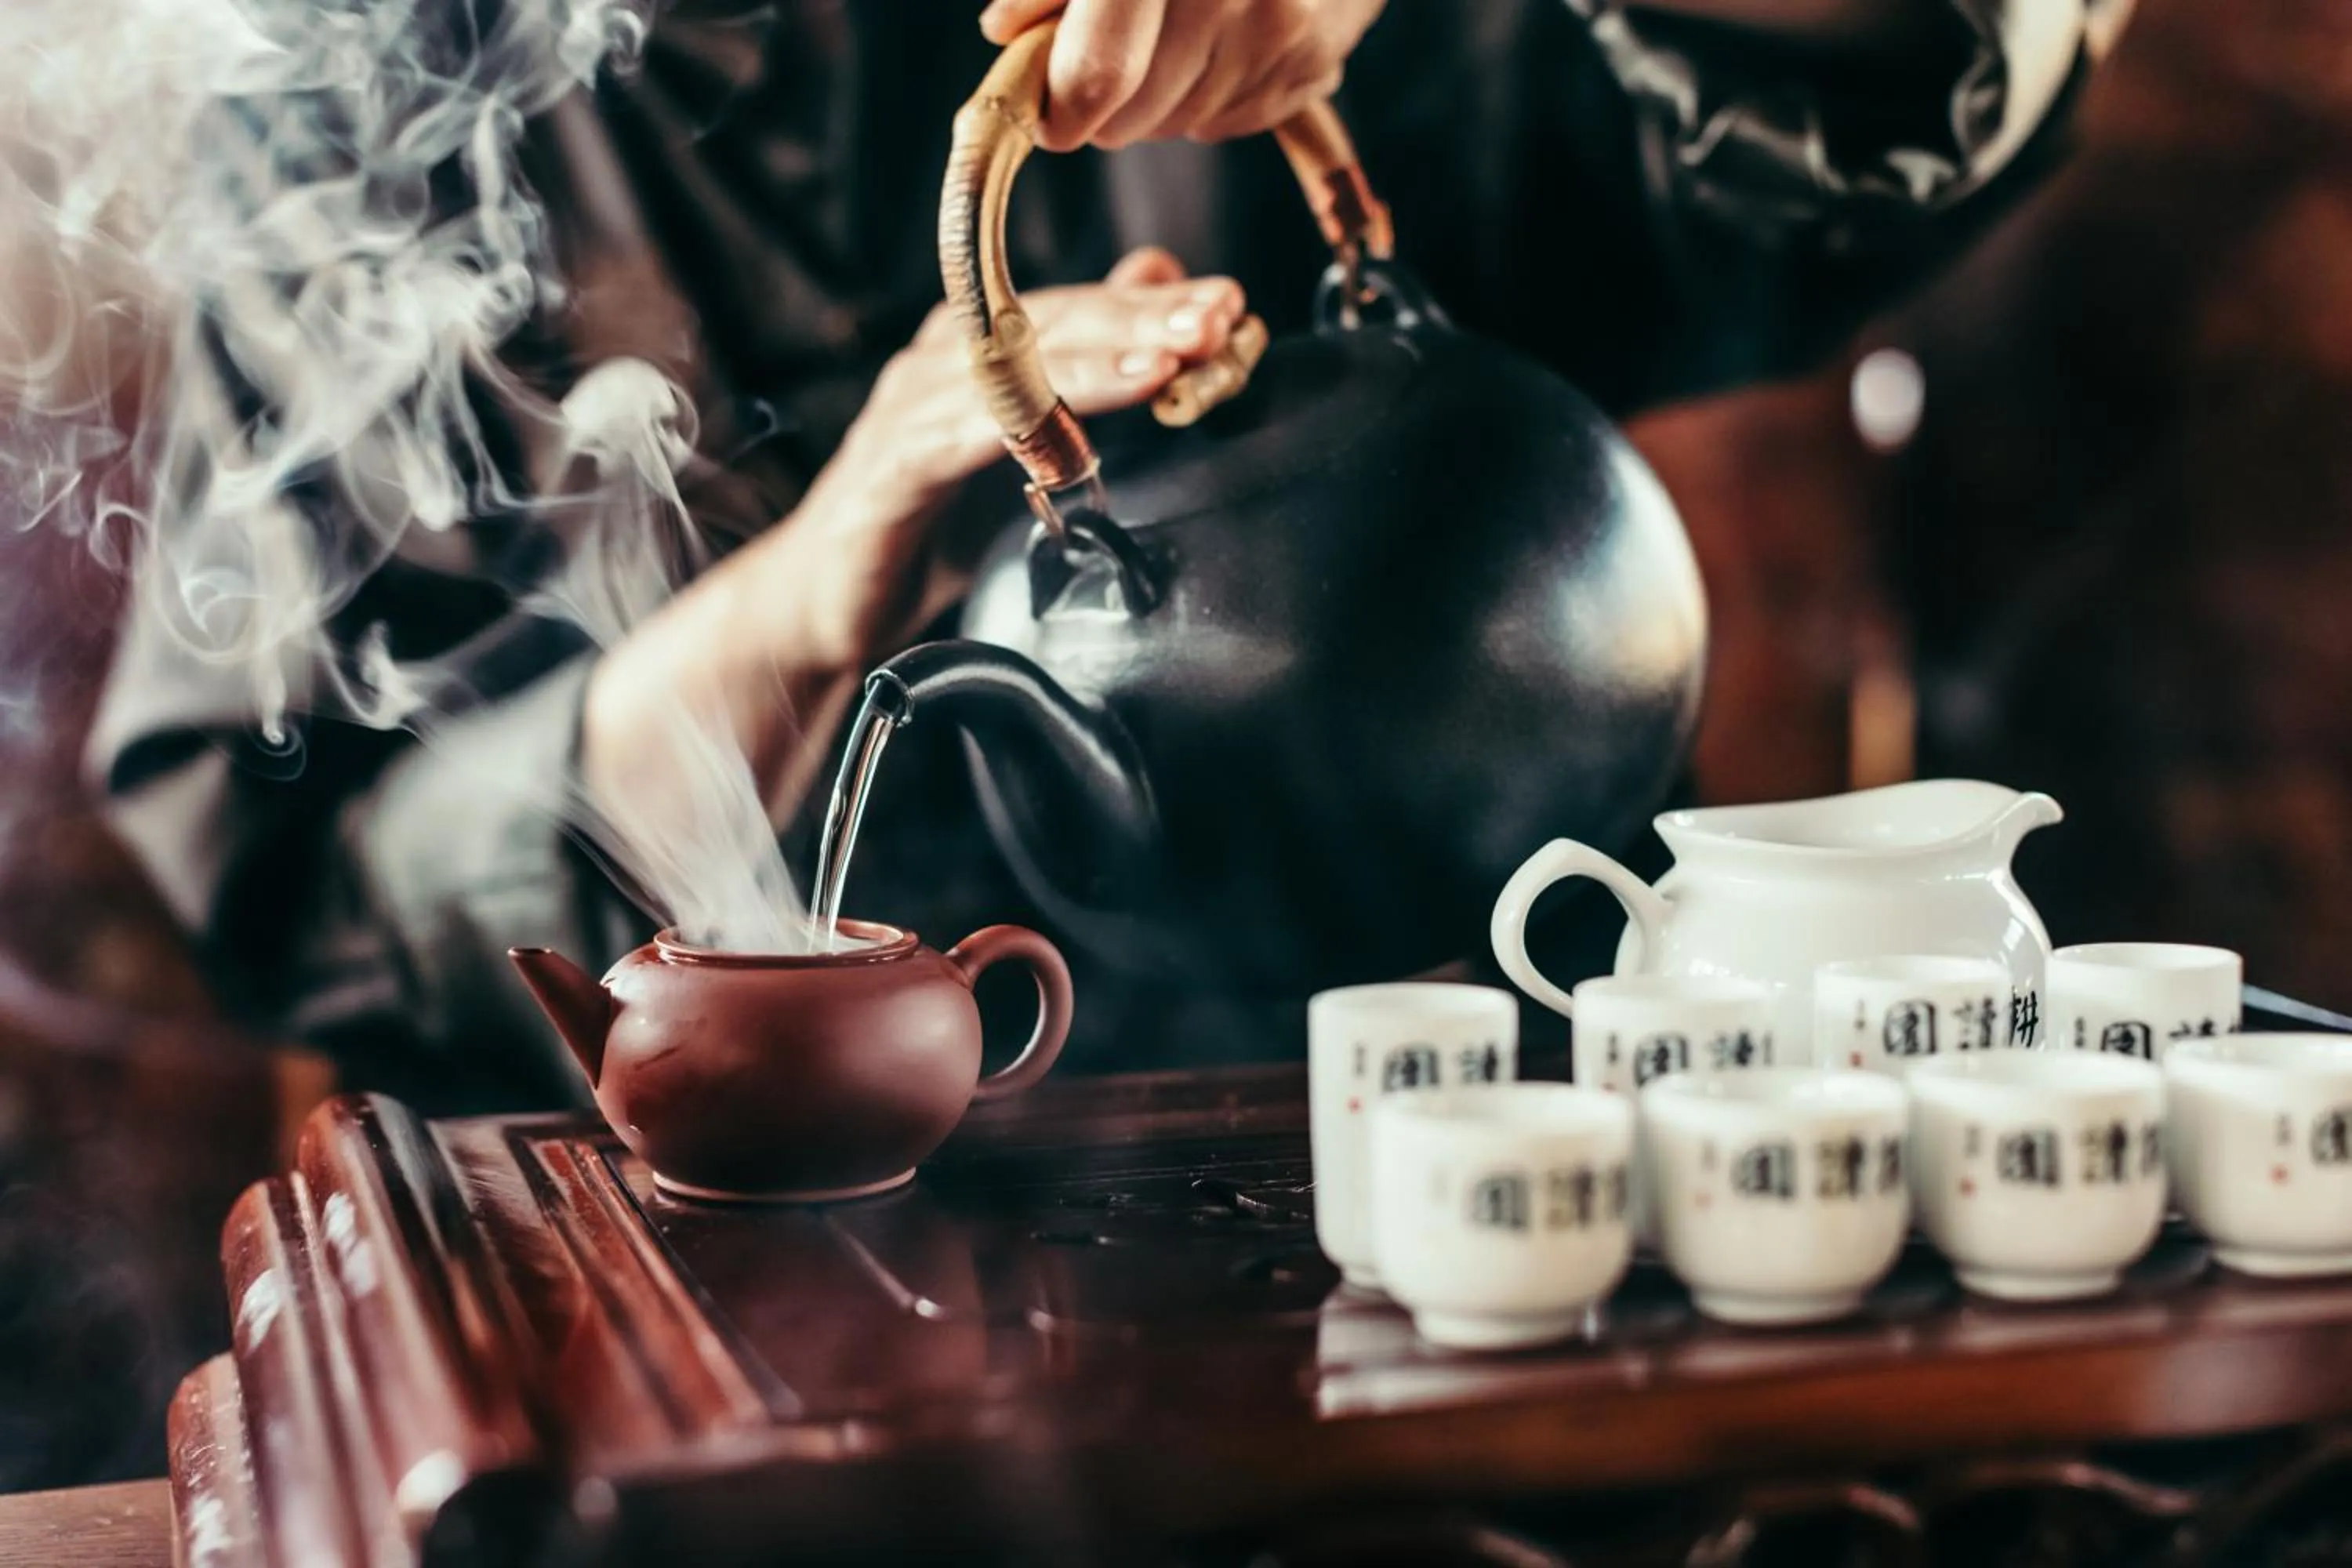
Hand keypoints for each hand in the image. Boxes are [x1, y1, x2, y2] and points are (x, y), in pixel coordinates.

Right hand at [581, 247, 1245, 824]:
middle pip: (1052, 317)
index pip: (1081, 307)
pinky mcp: (891, 464)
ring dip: (1096, 358)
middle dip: (1141, 315)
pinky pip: (963, 429)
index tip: (1230, 302)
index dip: (1154, 301)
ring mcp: (911, 405)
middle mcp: (943, 358)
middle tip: (1217, 314)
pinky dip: (1025, 421)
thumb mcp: (1028, 449)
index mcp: (979, 347)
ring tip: (1168, 359)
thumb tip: (1158, 282)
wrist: (833, 606)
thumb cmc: (936, 525)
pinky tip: (1076, 425)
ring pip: (1013, 364)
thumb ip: (1088, 371)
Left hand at [978, 0, 1385, 150]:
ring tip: (1180, 32)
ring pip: (1174, 125)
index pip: (1093, 79)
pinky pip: (1225, 122)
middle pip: (1127, 118)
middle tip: (1117, 50)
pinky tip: (1225, 40)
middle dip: (1104, 104)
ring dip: (1160, 97)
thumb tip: (1005, 31)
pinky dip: (1211, 94)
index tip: (1046, 112)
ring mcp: (1278, 30)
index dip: (1057, 112)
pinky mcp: (1313, 65)